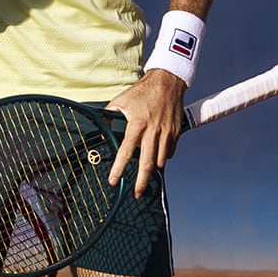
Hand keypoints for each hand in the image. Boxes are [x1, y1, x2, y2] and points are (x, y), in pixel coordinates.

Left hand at [104, 68, 186, 198]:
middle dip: (141, 183)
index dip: (119, 169)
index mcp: (136, 125)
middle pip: (147, 165)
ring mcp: (166, 134)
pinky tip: (156, 156)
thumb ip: (109, 116)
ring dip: (151, 170)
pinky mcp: (176, 133)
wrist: (167, 82)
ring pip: (160, 162)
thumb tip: (101, 130)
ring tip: (145, 174)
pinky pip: (169, 153)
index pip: (125, 152)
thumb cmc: (142, 91)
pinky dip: (162, 158)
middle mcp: (152, 132)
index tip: (113, 181)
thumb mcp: (121, 101)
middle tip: (136, 195)